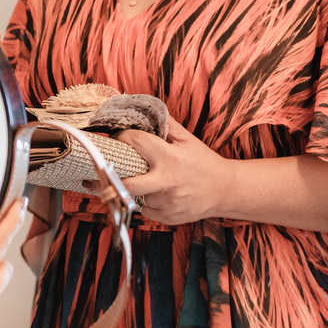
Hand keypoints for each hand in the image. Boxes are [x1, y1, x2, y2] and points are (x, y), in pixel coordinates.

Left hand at [114, 118, 234, 224]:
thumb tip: (146, 111)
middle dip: (111, 179)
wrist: (226, 190)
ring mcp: (167, 202)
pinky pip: (145, 210)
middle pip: (127, 184)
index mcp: (170, 158)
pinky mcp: (168, 217)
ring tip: (143, 180)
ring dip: (134, 189)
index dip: (122, 138)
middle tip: (101, 173)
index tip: (117, 138)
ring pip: (135, 197)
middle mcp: (166, 182)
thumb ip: (167, 126)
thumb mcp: (188, 140)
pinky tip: (156, 194)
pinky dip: (146, 202)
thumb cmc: (204, 163)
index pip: (136, 142)